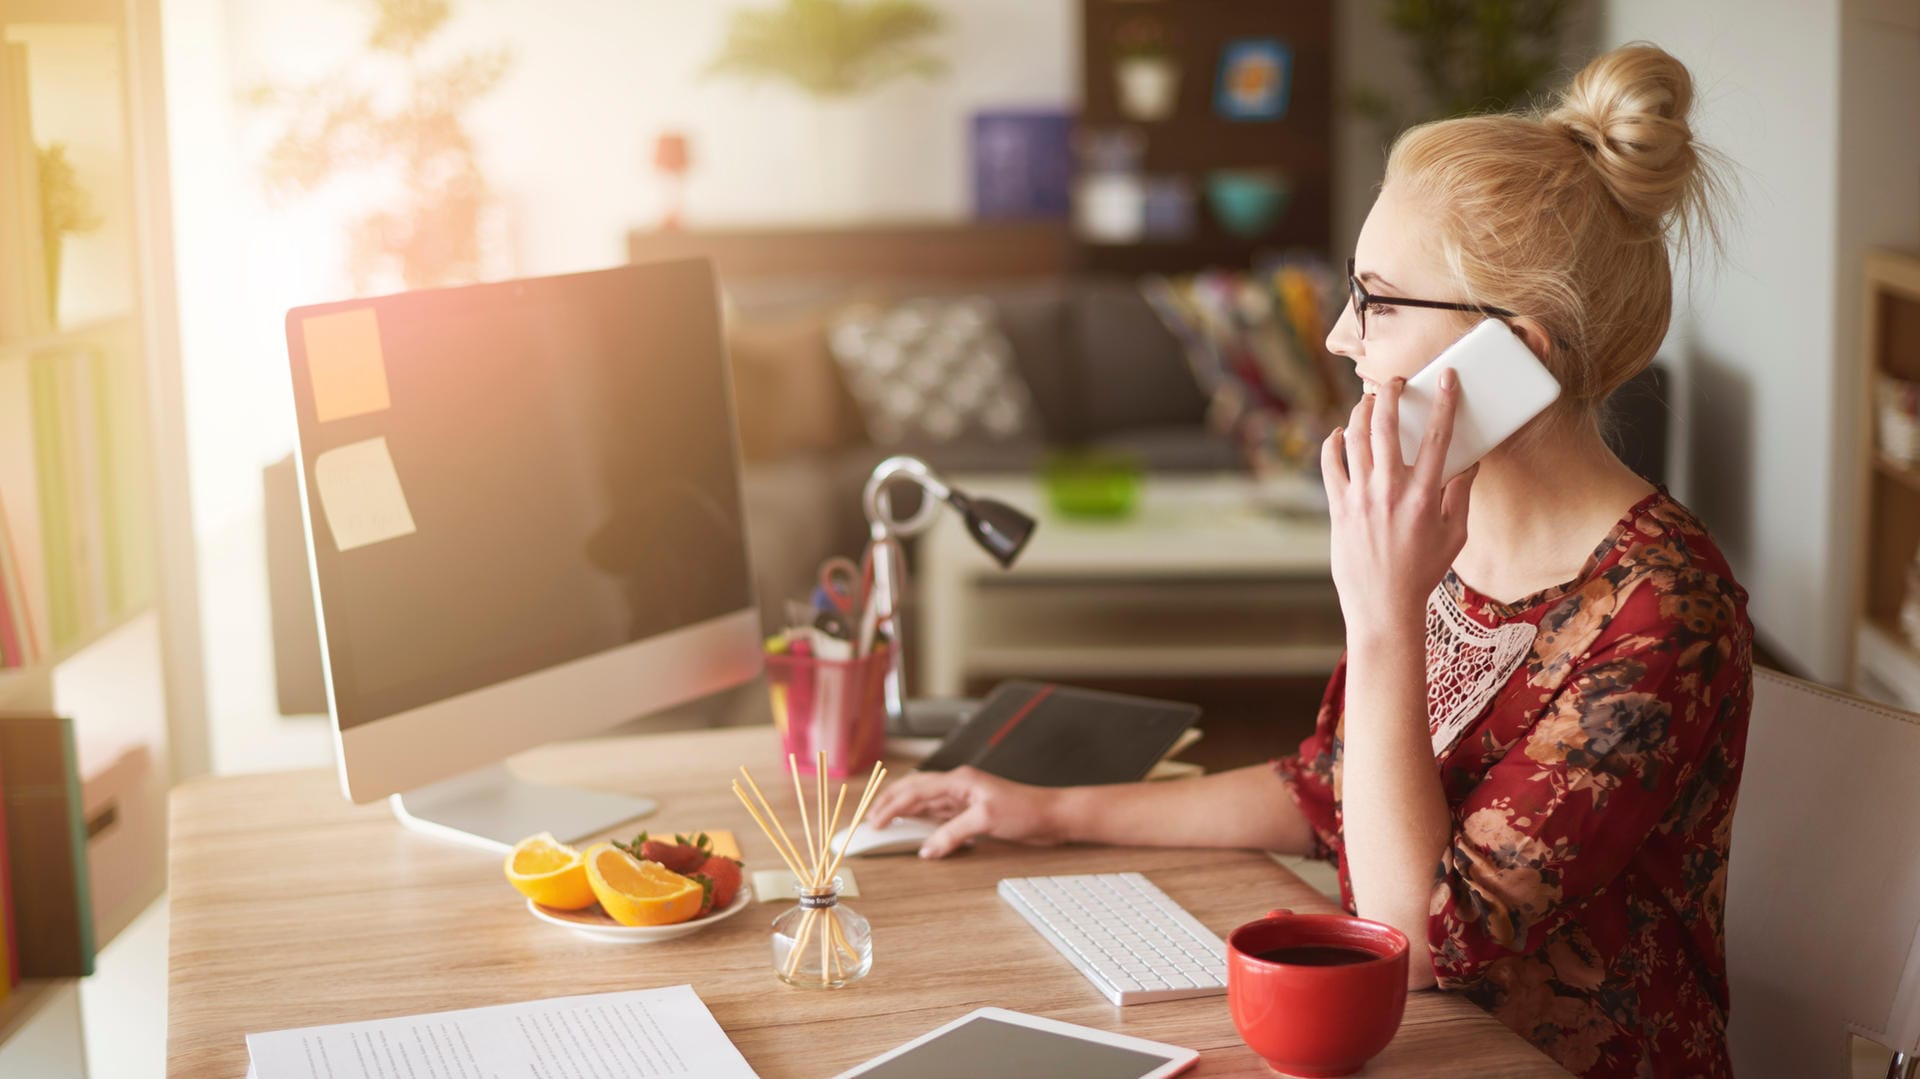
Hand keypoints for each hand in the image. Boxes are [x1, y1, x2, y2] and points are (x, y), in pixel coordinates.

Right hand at [865, 766, 1066, 857]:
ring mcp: (963, 798)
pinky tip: (914, 830)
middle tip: (870, 820)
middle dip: (890, 803)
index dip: (891, 806)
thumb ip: (952, 834)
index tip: (874, 823)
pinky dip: (922, 822)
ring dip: (904, 812)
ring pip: (924, 802)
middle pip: (914, 790)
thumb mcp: (985, 821)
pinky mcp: (970, 811)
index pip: (915, 791)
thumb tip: (926, 849)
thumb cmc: (1025, 810)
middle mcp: (957, 785)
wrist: (1051, 815)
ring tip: (885, 823)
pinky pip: (938, 815)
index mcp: (958, 780)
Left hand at [1320, 371, 1477, 634]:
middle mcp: (1390, 490)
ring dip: (1361, 413)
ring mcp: (1360, 497)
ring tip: (1368, 402)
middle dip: (1391, 394)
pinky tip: (1339, 435)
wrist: (1383, 604)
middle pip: (1387, 426)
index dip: (1445, 402)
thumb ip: (1460, 496)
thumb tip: (1468, 464)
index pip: (1438, 436)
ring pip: (1355, 439)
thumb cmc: (1422, 571)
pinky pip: (1330, 465)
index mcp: (1424, 495)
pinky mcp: (1338, 507)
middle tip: (1395, 382)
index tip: (1447, 379)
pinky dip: (1333, 444)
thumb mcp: (1455, 535)